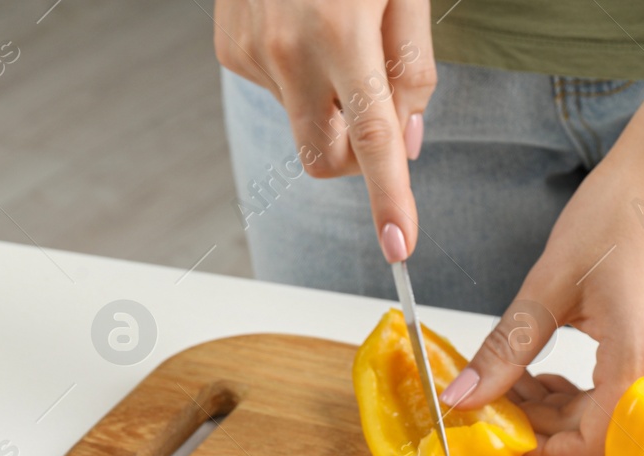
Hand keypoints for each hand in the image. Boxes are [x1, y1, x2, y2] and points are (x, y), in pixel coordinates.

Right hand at [213, 0, 434, 259]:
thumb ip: (412, 65)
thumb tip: (406, 138)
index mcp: (341, 33)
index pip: (372, 140)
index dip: (388, 199)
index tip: (398, 245)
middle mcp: (289, 52)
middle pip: (325, 158)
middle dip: (355, 158)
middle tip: (375, 108)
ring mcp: (253, 54)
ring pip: (303, 121)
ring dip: (327, 97)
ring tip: (332, 27)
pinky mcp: (231, 51)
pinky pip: (278, 91)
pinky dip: (299, 73)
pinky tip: (301, 23)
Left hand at [442, 150, 643, 455]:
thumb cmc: (623, 210)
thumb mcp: (549, 284)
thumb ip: (504, 351)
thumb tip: (461, 398)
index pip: (589, 449)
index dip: (538, 453)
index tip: (498, 436)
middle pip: (603, 442)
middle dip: (545, 429)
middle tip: (498, 401)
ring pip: (617, 423)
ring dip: (565, 413)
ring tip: (519, 380)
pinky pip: (635, 398)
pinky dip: (591, 395)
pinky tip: (556, 372)